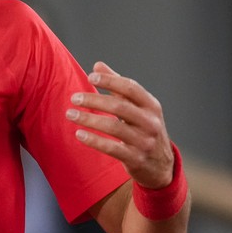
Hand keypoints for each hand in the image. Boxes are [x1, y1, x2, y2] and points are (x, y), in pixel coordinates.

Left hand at [67, 61, 173, 188]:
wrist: (160, 166)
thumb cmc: (144, 129)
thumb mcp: (138, 108)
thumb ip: (118, 86)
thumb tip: (97, 66)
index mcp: (151, 106)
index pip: (131, 88)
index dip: (110, 80)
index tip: (91, 77)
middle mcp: (151, 123)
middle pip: (119, 106)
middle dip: (94, 100)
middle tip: (74, 98)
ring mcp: (144, 142)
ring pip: (114, 127)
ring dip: (89, 119)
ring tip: (70, 114)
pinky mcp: (136, 159)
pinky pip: (112, 148)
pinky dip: (94, 140)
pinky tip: (79, 134)